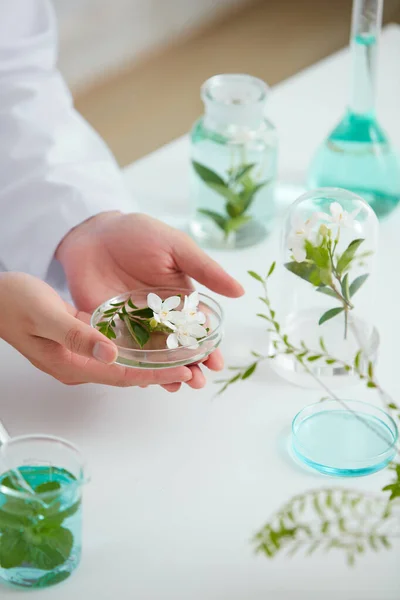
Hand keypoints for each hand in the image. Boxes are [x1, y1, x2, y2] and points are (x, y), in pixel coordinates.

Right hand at [0, 273, 195, 387]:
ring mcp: (81, 352)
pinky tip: (155, 333)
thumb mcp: (45, 316)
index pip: (124, 375)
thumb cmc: (14, 303)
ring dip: (153, 358)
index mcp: (73, 365)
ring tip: (183, 352)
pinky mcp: (81, 338)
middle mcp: (80, 364)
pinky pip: (115, 345)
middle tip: (194, 364)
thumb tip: (111, 352)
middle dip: (161, 371)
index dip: (156, 374)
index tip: (184, 370)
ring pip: (125, 360)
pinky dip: (136, 342)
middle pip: (129, 373)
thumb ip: (77, 335)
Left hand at [56, 212, 243, 390]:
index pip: (197, 330)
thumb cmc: (139, 234)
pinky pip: (122, 351)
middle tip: (198, 382)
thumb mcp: (177, 248)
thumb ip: (205, 270)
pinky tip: (142, 380)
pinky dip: (133, 367)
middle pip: (178, 349)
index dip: (208, 348)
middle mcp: (159, 316)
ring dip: (165, 373)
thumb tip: (240, 291)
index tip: (216, 364)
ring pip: (153, 356)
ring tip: (175, 387)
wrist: (93, 231)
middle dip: (190, 367)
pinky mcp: (108, 327)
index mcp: (179, 299)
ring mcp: (133, 324)